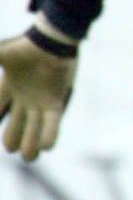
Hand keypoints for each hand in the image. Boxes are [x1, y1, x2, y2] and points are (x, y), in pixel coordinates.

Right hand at [0, 15, 80, 160]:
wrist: (53, 42)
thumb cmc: (25, 47)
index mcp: (9, 87)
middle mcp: (24, 97)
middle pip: (16, 124)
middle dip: (12, 137)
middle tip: (11, 149)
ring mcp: (40, 100)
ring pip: (33, 126)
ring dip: (31, 142)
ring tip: (29, 157)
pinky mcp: (56, 100)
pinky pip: (52, 121)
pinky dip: (49, 134)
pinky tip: (46, 147)